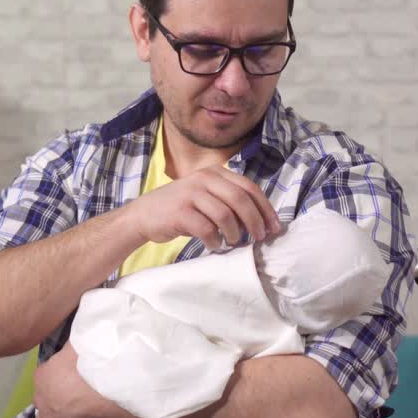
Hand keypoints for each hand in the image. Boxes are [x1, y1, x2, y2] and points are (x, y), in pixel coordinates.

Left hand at [32, 343, 106, 417]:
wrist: (95, 383)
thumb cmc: (84, 362)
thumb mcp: (76, 346)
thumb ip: (72, 343)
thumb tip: (77, 334)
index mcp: (42, 374)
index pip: (43, 376)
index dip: (54, 378)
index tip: (67, 377)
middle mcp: (40, 395)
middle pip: (42, 398)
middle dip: (51, 398)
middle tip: (69, 395)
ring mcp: (49, 414)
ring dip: (52, 417)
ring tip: (68, 414)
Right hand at [126, 166, 281, 251]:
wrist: (143, 215)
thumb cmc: (181, 209)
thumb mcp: (206, 195)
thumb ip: (229, 201)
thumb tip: (262, 222)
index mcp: (215, 172)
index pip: (249, 188)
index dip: (265, 209)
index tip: (274, 227)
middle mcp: (204, 178)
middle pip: (241, 200)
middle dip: (255, 221)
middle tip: (259, 238)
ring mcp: (191, 193)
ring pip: (226, 215)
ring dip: (235, 233)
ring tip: (233, 242)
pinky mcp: (180, 211)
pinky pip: (207, 229)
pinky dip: (215, 241)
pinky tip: (214, 245)